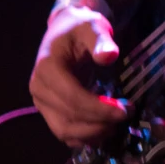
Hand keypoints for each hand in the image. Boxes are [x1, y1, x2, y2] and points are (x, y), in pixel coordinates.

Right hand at [29, 4, 129, 146]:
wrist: (65, 30)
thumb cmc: (80, 28)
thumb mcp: (93, 27)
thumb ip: (101, 41)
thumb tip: (109, 56)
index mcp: (47, 67)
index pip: (72, 97)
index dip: (98, 109)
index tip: (123, 110)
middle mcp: (39, 88)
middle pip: (68, 117)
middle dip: (99, 122)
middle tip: (125, 116)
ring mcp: (40, 101)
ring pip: (64, 130)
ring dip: (92, 133)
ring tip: (115, 125)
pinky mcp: (47, 110)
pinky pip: (63, 131)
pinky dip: (83, 136)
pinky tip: (103, 130)